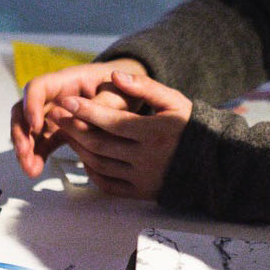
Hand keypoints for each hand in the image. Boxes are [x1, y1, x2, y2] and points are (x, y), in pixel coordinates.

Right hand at [9, 58, 146, 176]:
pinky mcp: (60, 128)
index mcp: (68, 80)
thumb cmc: (124, 88)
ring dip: (26, 148)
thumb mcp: (121, 93)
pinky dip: (37, 154)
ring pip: (30, 128)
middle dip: (21, 132)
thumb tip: (80, 116)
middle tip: (25, 153)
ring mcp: (55, 112)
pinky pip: (42, 141)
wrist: (130, 94)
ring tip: (31, 170)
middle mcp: (55, 95)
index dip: (31, 104)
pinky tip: (36, 169)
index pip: (39, 87)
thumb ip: (103, 103)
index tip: (36, 126)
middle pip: (25, 108)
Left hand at [49, 70, 190, 200]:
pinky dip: (91, 171)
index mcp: (155, 132)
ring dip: (79, 147)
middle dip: (73, 127)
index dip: (85, 111)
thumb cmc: (191, 126)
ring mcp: (143, 177)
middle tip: (56, 114)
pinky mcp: (141, 192)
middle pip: (99, 143)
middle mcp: (147, 157)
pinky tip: (85, 156)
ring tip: (67, 132)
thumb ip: (145, 87)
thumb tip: (116, 76)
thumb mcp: (174, 101)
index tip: (66, 101)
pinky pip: (108, 184)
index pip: (111, 121)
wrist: (212, 162)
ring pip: (99, 164)